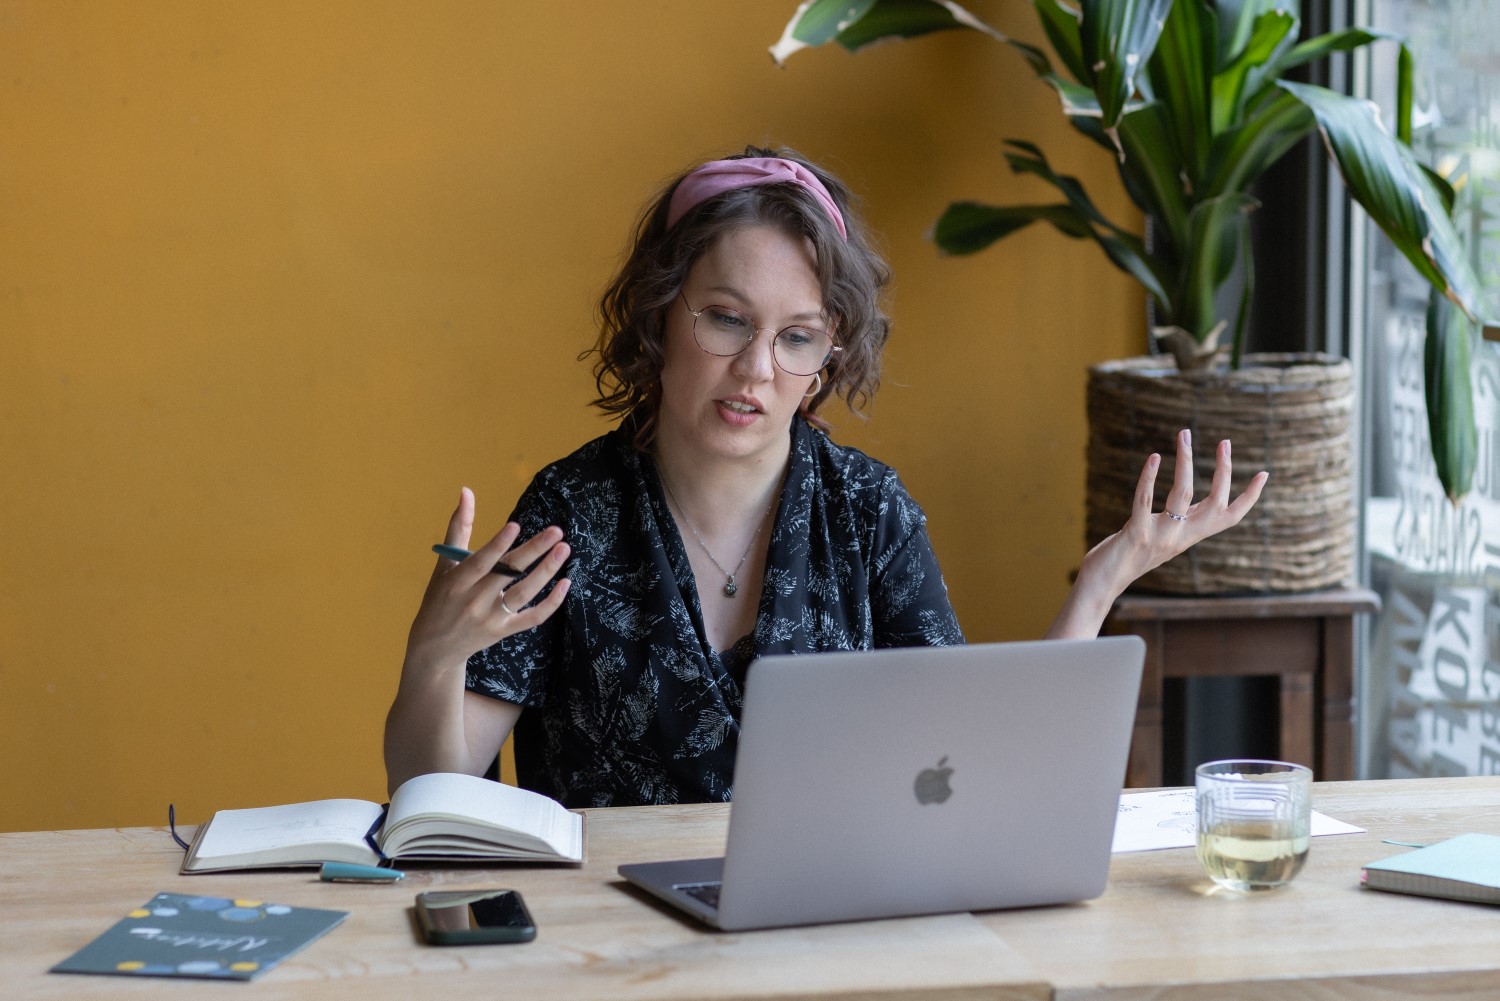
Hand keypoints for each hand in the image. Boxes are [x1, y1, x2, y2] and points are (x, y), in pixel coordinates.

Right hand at [405, 487, 570, 672]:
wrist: (435, 647)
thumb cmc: (439, 597)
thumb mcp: (444, 564)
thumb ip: (458, 527)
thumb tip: (467, 491)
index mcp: (457, 582)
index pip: (480, 561)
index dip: (498, 544)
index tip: (516, 525)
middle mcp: (474, 600)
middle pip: (508, 573)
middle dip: (534, 551)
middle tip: (556, 532)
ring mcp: (491, 618)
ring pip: (524, 593)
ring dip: (547, 572)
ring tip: (563, 549)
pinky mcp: (504, 631)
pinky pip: (532, 617)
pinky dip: (551, 603)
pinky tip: (566, 583)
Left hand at [1048, 430, 1266, 638]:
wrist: (1102, 585)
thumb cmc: (1127, 557)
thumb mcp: (1160, 537)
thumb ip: (1174, 521)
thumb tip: (1187, 499)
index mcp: (1190, 536)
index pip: (1231, 517)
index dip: (1250, 497)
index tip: (1265, 474)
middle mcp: (1181, 537)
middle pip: (1215, 502)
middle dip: (1224, 471)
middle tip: (1225, 442)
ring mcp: (1160, 536)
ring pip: (1183, 494)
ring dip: (1186, 462)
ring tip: (1185, 435)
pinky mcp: (1136, 534)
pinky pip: (1145, 499)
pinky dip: (1150, 477)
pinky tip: (1155, 457)